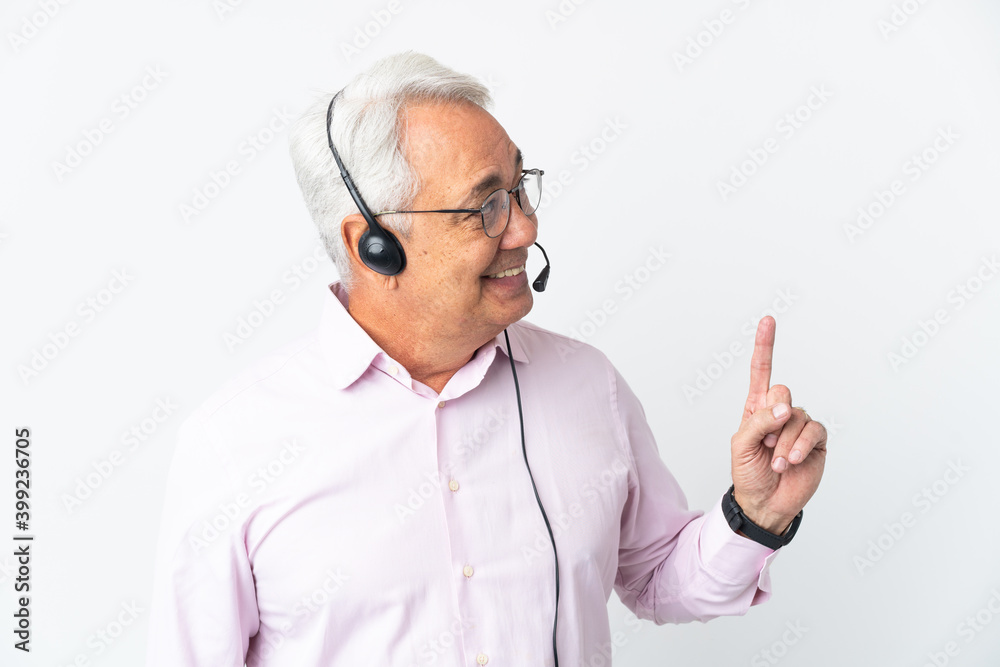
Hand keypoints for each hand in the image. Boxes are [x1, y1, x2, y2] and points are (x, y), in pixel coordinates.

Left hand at [730, 316, 826, 534]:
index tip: (767, 320)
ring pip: (797, 416)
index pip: (762, 371)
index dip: (765, 346)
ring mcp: (799, 426)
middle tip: (766, 444)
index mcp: (757, 407)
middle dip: (772, 418)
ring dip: (784, 441)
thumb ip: (759, 421)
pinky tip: (790, 461)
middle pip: (782, 391)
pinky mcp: (817, 441)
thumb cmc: (748, 473)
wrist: (765, 502)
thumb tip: (785, 407)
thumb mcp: (742, 445)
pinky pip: (813, 431)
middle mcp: (780, 412)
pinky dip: (800, 446)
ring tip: (775, 462)